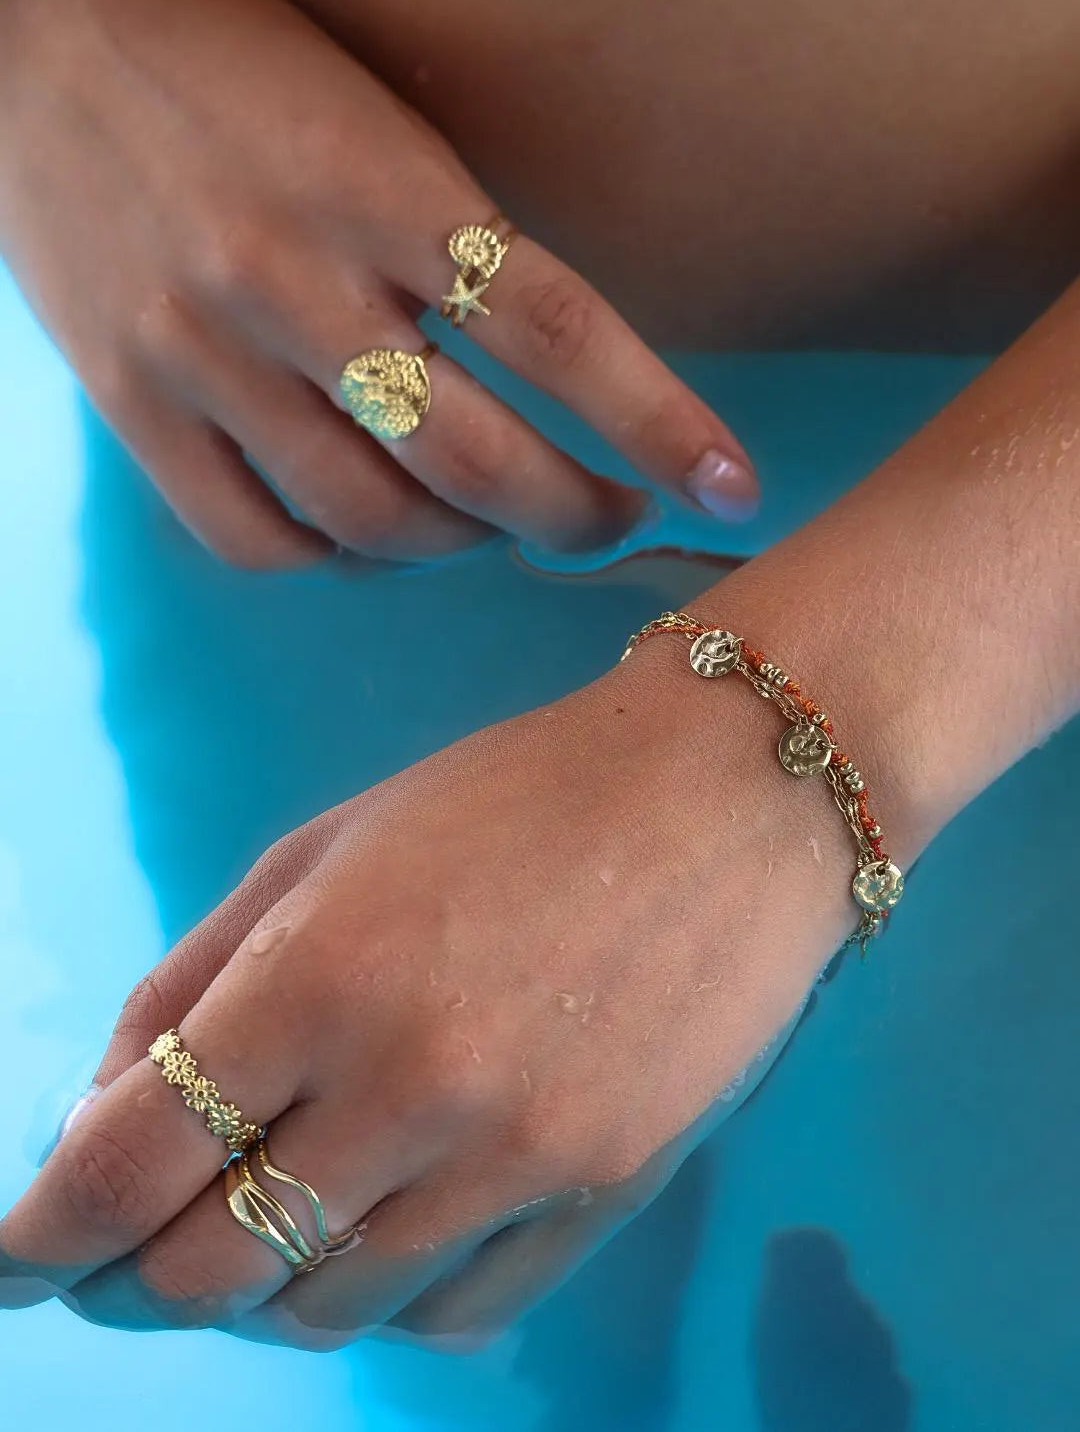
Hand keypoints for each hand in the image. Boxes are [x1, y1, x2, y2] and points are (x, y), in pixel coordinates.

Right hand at [0, 0, 756, 567]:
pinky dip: (338, 559)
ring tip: (492, 521)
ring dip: (462, 543)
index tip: (735, 485)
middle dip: (571, 514)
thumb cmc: (242, 64)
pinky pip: (258, 541)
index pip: (561, 333)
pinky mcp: (133, 406)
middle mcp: (292, 279)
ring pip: (372, 520)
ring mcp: (203, 355)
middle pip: (476, 461)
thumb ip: (456, 247)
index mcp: (380, 186)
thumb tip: (550, 385)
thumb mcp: (377, 120)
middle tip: (613, 517)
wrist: (44, 33)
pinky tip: (370, 531)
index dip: (661, 425)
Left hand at [0, 641, 854, 1348]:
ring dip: (253, 1291)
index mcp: (320, 972)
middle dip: (129, 1280)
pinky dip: (377, 1296)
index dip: (41, 1234)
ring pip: (321, 1310)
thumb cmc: (512, 800)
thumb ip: (193, 980)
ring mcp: (514, 1159)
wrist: (731, 796)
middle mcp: (410, 1087)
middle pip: (206, 1271)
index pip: (128, 1162)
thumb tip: (99, 1118)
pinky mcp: (602, 1200)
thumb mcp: (324, 850)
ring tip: (254, 1228)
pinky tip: (373, 1233)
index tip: (17, 1257)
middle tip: (117, 1256)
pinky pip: (446, 1316)